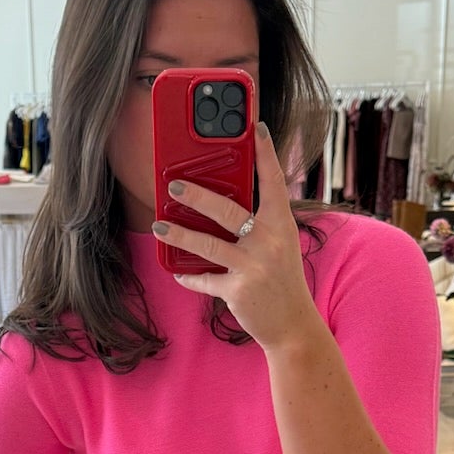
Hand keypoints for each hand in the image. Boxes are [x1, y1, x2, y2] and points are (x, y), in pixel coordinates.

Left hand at [152, 120, 318, 353]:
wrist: (294, 326)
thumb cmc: (282, 281)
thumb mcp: (279, 246)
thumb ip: (259, 223)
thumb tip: (222, 201)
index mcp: (282, 225)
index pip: (274, 182)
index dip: (266, 153)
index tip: (256, 127)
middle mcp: (269, 242)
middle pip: (228, 210)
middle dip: (197, 196)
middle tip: (173, 185)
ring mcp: (253, 267)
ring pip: (208, 245)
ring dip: (180, 235)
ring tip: (159, 227)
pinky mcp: (238, 291)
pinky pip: (206, 279)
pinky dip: (190, 276)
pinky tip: (178, 271)